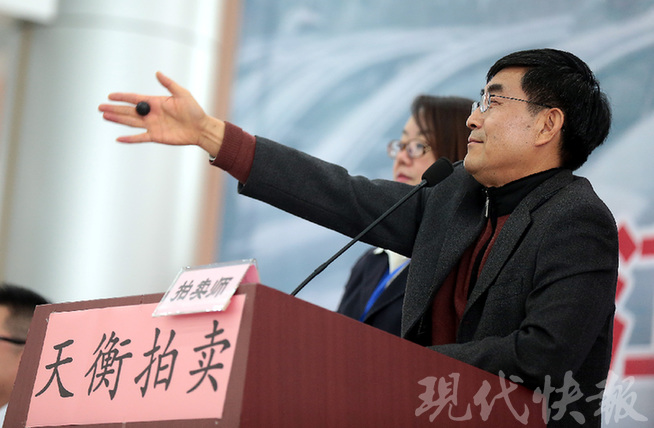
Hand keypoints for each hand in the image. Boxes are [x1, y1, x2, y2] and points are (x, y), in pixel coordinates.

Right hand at [98, 72, 223, 155]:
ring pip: (131, 122)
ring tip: (105, 116)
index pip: (135, 99)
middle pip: (129, 111)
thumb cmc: (194, 110)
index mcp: (156, 102)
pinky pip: (140, 137)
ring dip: (118, 120)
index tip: (110, 96)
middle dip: (114, 109)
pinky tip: (119, 138)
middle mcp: (151, 114)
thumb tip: (158, 73)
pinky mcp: (156, 136)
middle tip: (100, 107)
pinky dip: (129, 139)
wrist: (201, 128)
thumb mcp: (182, 93)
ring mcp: (152, 125)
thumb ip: (169, 84)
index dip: (122, 97)